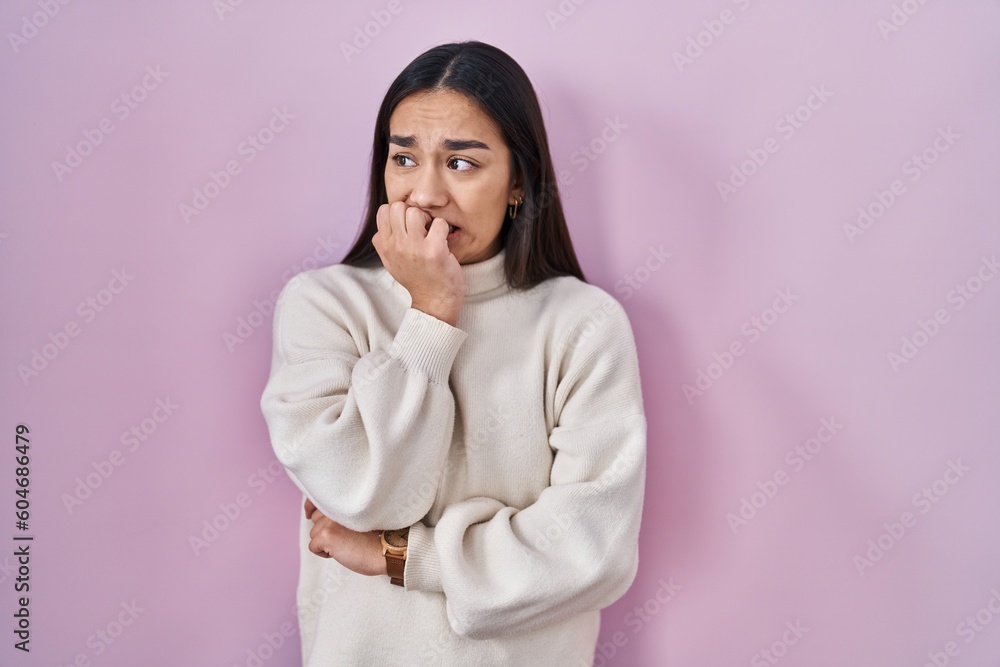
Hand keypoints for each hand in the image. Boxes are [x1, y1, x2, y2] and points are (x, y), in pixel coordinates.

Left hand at [303, 497, 385, 576]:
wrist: (385, 550)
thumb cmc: (375, 536)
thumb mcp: (356, 516)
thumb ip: (339, 511)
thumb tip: (318, 514)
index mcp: (342, 500)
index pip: (316, 498)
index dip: (311, 507)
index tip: (309, 514)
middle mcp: (334, 506)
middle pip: (315, 519)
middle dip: (324, 529)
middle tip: (344, 536)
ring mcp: (328, 520)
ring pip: (314, 534)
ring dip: (326, 542)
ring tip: (346, 543)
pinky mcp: (326, 535)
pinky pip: (313, 547)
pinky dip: (324, 553)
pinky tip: (342, 551)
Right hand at [371, 201, 464, 324]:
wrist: (434, 301)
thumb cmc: (416, 277)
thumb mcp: (391, 261)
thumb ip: (385, 240)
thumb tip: (387, 217)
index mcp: (384, 246)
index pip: (384, 210)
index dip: (399, 212)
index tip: (408, 226)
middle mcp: (395, 246)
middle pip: (398, 206)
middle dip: (412, 212)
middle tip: (421, 228)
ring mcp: (414, 248)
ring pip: (415, 211)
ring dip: (427, 219)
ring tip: (431, 233)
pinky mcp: (434, 251)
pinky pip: (439, 223)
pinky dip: (444, 229)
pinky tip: (442, 241)